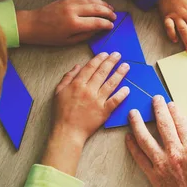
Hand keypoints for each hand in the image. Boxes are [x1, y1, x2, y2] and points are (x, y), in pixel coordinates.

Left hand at [16, 0, 115, 45]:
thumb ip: (85, 35)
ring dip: (103, 4)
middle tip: (114, 16)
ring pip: (91, 0)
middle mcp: (73, 11)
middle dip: (108, 12)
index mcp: (74, 24)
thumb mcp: (68, 41)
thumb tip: (98, 30)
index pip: (96, 22)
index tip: (111, 26)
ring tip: (110, 8)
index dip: (106, 24)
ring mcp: (70, 3)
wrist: (33, 24)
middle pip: (96, 8)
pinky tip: (97, 3)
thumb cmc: (49, 36)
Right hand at [41, 52, 129, 175]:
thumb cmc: (62, 112)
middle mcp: (88, 90)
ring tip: (126, 66)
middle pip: (102, 72)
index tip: (105, 54)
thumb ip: (68, 77)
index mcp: (77, 84)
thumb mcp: (59, 91)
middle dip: (111, 62)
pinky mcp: (104, 111)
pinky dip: (121, 94)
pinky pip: (115, 101)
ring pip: (111, 84)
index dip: (99, 59)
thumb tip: (78, 66)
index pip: (90, 67)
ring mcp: (97, 101)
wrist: (67, 131)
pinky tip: (127, 88)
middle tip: (118, 55)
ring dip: (119, 73)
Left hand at [126, 96, 186, 186]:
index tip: (170, 103)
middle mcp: (176, 153)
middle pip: (163, 124)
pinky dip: (132, 146)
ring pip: (146, 138)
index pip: (181, 122)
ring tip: (133, 113)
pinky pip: (139, 157)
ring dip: (137, 123)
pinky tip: (128, 137)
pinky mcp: (153, 174)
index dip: (174, 110)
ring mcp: (162, 164)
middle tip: (153, 99)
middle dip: (157, 108)